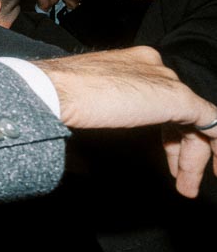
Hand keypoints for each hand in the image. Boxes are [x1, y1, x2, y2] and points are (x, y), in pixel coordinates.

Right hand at [34, 46, 216, 197]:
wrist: (51, 90)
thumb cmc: (50, 99)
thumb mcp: (78, 112)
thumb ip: (95, 125)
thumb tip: (86, 166)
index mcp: (129, 64)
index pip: (159, 98)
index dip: (165, 133)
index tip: (164, 159)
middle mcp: (152, 66)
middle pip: (180, 112)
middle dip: (182, 149)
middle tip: (179, 181)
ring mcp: (166, 80)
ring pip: (197, 120)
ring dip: (195, 157)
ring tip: (186, 187)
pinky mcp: (177, 98)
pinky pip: (213, 123)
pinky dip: (216, 148)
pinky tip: (214, 168)